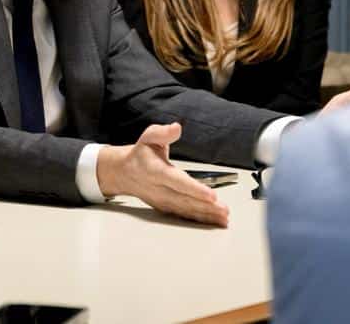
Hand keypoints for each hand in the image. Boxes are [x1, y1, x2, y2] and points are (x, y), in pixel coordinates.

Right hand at [95, 123, 228, 225]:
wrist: (124, 173)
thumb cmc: (141, 154)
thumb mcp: (149, 137)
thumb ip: (163, 133)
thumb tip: (176, 128)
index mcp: (156, 171)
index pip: (177, 181)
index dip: (194, 189)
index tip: (211, 195)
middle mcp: (159, 189)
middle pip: (185, 200)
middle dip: (206, 206)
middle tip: (224, 210)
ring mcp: (162, 201)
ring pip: (186, 211)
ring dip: (206, 215)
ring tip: (223, 218)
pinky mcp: (166, 208)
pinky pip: (184, 215)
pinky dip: (200, 219)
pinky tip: (213, 221)